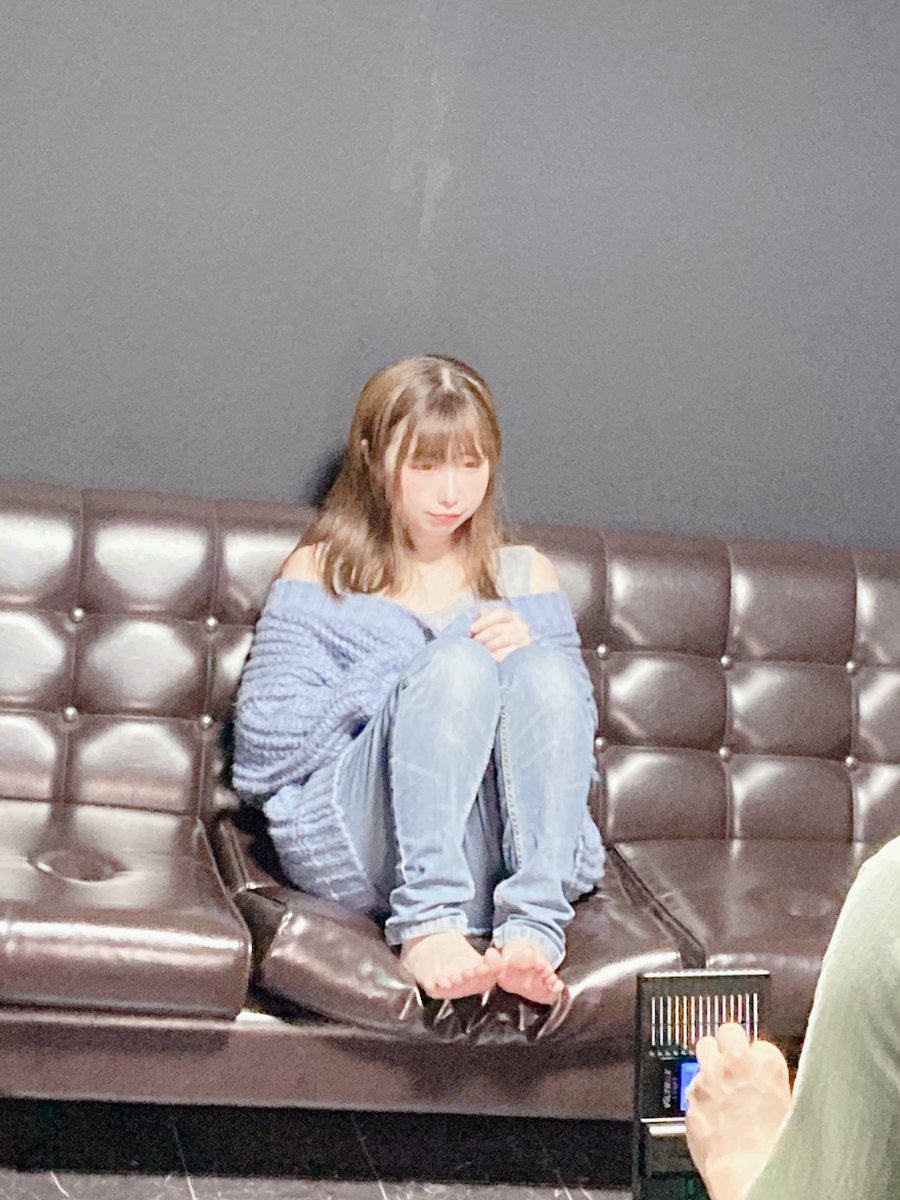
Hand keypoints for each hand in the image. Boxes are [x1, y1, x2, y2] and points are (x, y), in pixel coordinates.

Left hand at [470, 606, 531, 662]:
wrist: (516, 658)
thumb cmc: (498, 639)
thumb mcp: (492, 626)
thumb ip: (483, 619)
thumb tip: (471, 619)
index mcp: (513, 616)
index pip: (500, 614)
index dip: (484, 620)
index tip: (471, 628)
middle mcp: (521, 626)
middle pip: (499, 628)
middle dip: (483, 635)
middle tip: (474, 642)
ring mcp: (525, 639)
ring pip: (504, 639)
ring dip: (489, 645)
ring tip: (480, 650)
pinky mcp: (524, 652)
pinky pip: (509, 652)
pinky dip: (498, 655)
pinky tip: (490, 657)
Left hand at [685, 1023, 791, 1199]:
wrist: (749, 1175)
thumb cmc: (775, 1152)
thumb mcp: (791, 1111)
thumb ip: (776, 1087)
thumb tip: (771, 1085)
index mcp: (768, 1065)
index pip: (762, 1045)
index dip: (760, 1059)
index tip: (760, 1070)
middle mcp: (736, 1064)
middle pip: (730, 1031)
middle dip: (732, 1044)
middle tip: (734, 1060)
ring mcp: (710, 1076)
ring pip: (705, 1045)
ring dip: (711, 1058)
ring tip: (718, 1076)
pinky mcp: (691, 1093)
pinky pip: (693, 1080)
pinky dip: (700, 1089)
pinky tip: (709, 1105)